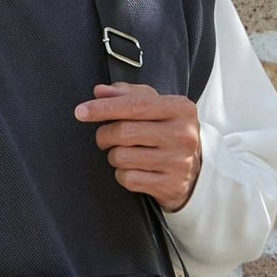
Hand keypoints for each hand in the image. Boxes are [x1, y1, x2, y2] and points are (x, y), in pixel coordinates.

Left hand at [75, 82, 201, 212]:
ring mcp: (179, 162)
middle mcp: (183, 134)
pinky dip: (123, 174)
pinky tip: (134, 169)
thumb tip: (99, 91)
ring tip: (125, 153)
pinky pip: (128, 178)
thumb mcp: (156, 107)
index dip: (103, 108)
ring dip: (114, 156)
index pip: (135, 105)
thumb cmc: (168, 131)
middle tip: (105, 137)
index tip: (81, 111)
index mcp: (181, 108)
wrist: (195, 170)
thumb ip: (128, 95)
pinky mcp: (171, 185)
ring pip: (122, 157)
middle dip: (105, 135)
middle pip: (124, 132)